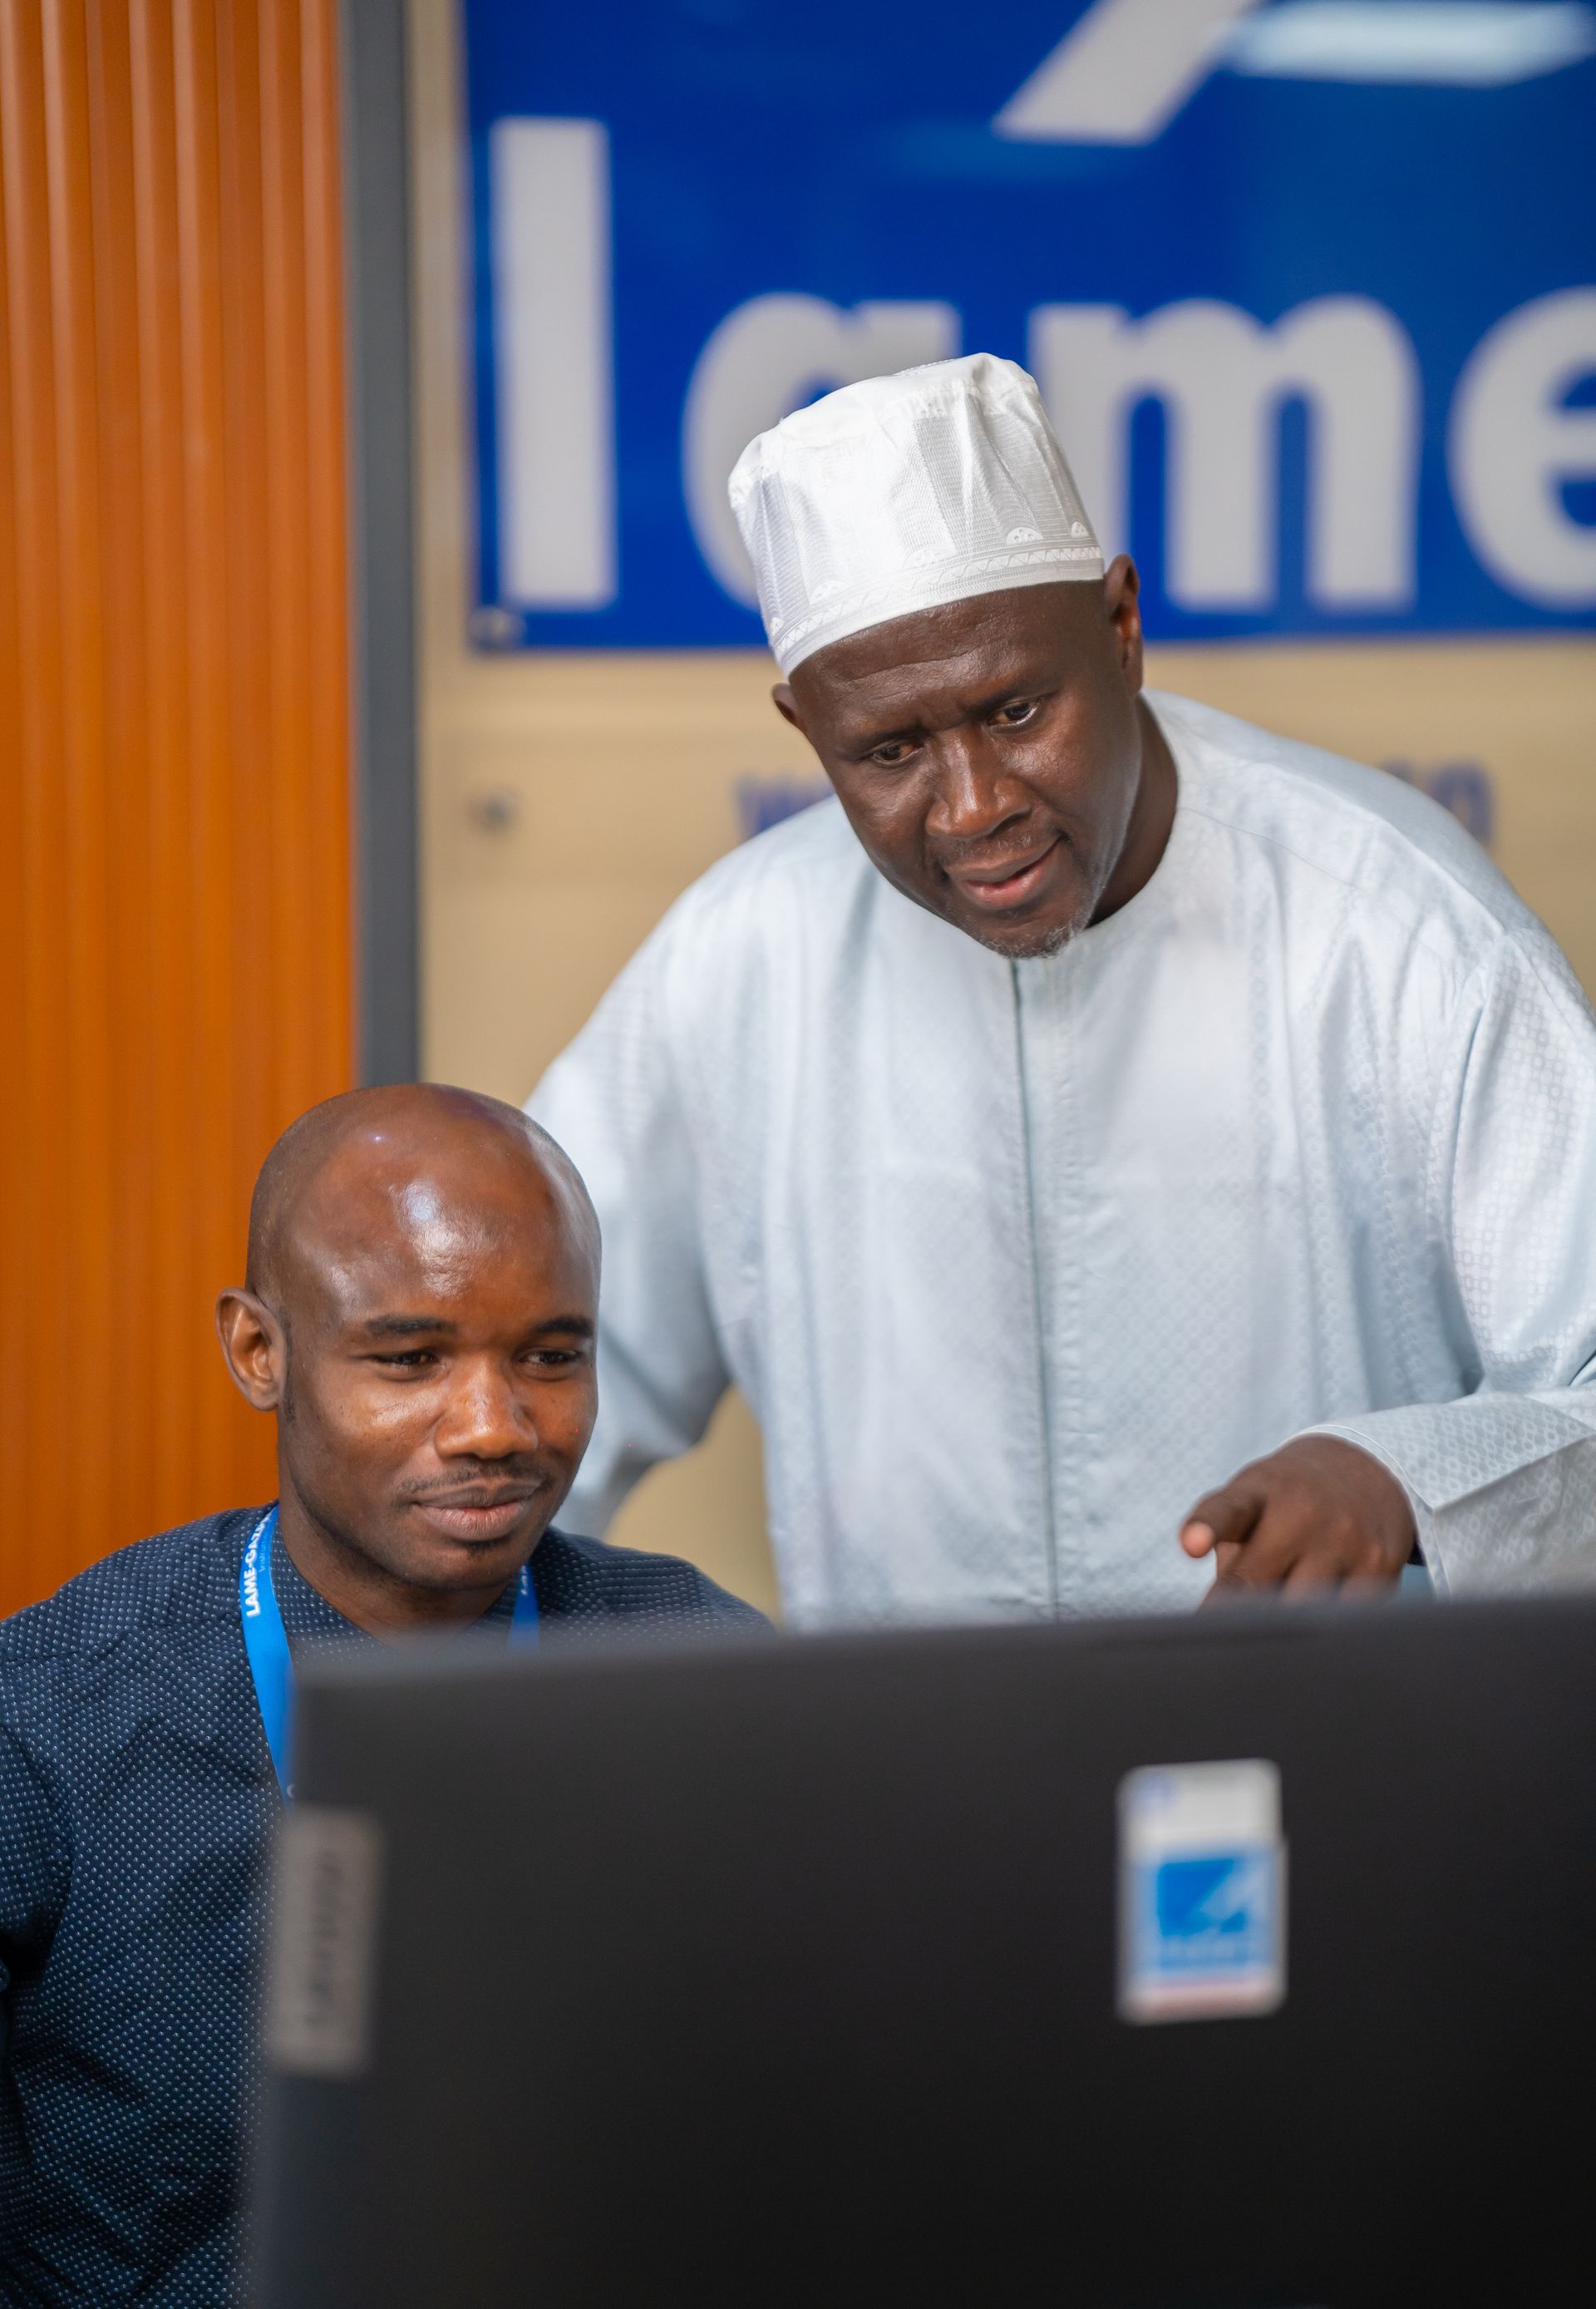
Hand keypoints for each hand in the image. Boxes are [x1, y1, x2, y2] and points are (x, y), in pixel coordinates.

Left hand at [1180, 1436, 1415, 1605]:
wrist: (1363, 1469)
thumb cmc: (1284, 1502)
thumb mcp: (1247, 1505)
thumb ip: (1224, 1553)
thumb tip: (1219, 1623)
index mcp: (1256, 1492)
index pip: (1226, 1511)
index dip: (1206, 1528)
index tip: (1191, 1545)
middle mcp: (1301, 1509)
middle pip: (1256, 1584)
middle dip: (1235, 1616)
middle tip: (1222, 1638)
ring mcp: (1344, 1535)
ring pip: (1301, 1611)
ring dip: (1284, 1627)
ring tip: (1280, 1620)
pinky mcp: (1379, 1564)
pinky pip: (1342, 1619)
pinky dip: (1327, 1627)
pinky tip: (1326, 1611)